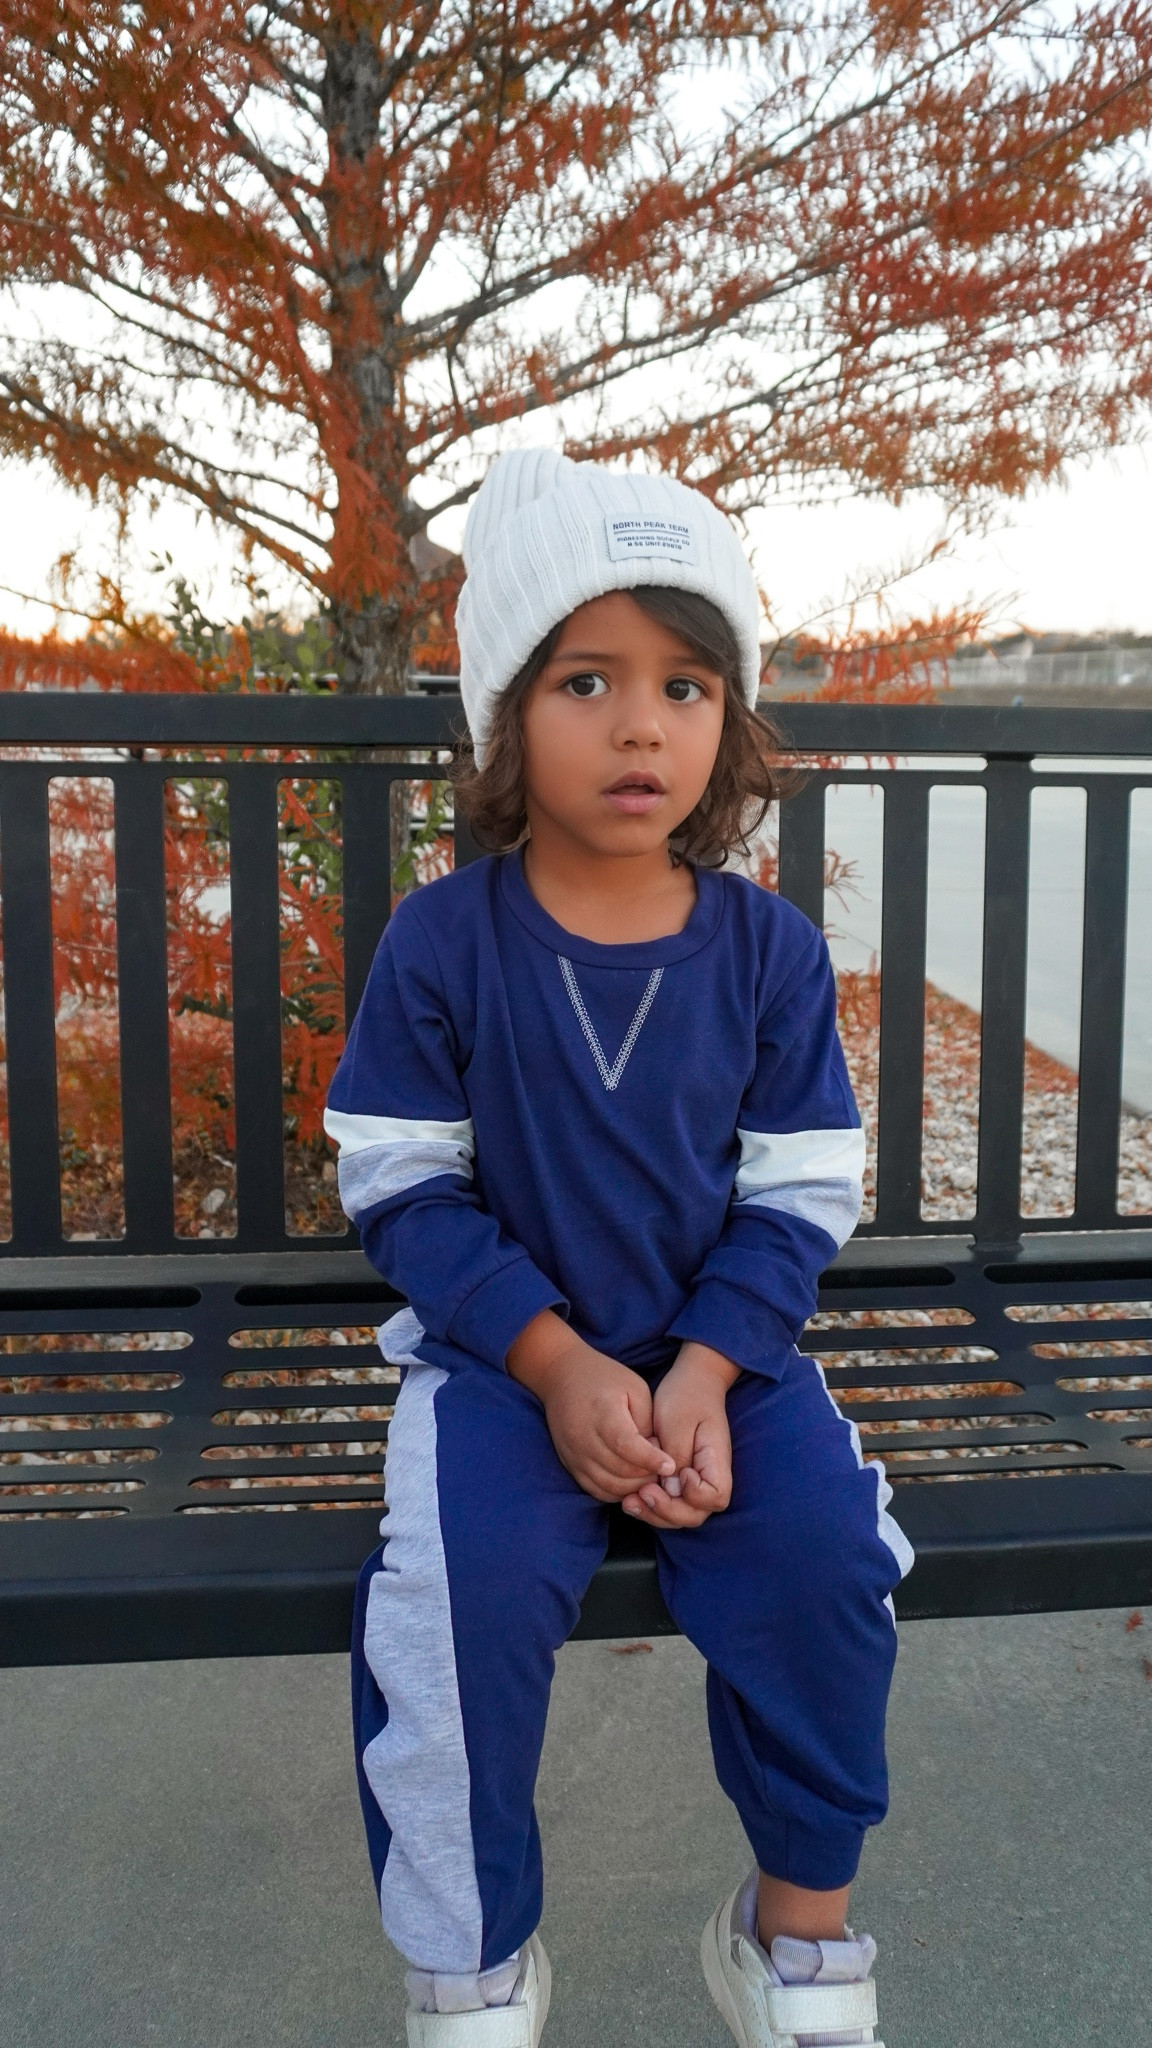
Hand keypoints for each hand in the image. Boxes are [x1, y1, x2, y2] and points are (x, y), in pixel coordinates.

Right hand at [507, 1310, 675, 1502]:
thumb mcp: (635, 1388)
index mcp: (603, 1413)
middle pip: (619, 1470)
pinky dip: (616, 1492)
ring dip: (633, 1487)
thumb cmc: (605, 1379)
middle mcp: (583, 1437)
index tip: (671, 1466)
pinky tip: (631, 1482)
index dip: (650, 1459)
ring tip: (650, 1475)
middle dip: (647, 1475)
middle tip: (664, 1468)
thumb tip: (655, 1456)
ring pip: (608, 1486)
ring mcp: (574, 1454)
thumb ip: (646, 1422)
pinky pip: (595, 1489)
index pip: (626, 1445)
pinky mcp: (569, 1464)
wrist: (561, 1376)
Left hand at [621, 1342, 737, 1529]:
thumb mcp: (677, 1422)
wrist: (692, 1381)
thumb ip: (675, 1456)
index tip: (680, 1473)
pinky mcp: (677, 1479)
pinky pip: (668, 1502)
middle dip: (667, 1512)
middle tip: (643, 1494)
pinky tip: (629, 1498)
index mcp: (716, 1461)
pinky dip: (650, 1506)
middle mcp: (708, 1476)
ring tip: (629, 1502)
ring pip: (679, 1513)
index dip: (696, 1495)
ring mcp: (693, 1480)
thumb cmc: (686, 1397)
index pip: (715, 1497)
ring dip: (654, 1514)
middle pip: (695, 1513)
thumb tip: (668, 1488)